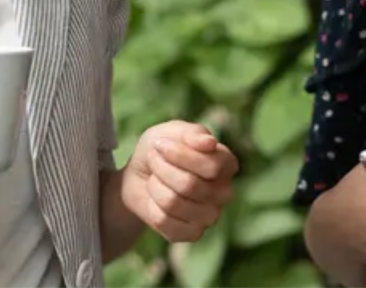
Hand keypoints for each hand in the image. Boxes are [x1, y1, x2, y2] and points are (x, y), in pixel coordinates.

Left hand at [119, 121, 239, 241]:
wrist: (139, 175)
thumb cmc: (161, 150)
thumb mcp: (172, 131)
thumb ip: (193, 134)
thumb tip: (210, 143)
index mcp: (226, 164)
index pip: (212, 166)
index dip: (181, 155)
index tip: (161, 144)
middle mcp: (224, 192)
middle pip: (190, 185)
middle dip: (162, 168)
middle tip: (153, 160)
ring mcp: (210, 216)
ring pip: (174, 203)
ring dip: (154, 186)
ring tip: (153, 178)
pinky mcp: (191, 234)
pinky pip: (164, 221)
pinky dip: (151, 206)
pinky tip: (154, 199)